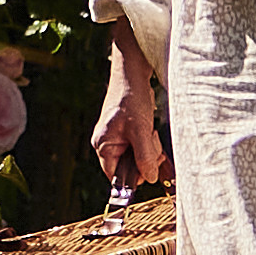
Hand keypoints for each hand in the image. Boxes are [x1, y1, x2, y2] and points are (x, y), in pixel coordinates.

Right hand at [94, 48, 165, 198]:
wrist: (133, 75)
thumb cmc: (131, 99)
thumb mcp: (141, 131)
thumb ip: (144, 157)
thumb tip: (150, 179)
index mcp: (103, 145)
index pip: (115, 176)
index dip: (134, 176)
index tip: (149, 168)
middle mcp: (108, 144)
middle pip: (130, 167)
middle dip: (146, 158)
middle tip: (151, 142)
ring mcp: (119, 139)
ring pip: (139, 157)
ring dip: (150, 149)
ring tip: (150, 132)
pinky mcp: (129, 133)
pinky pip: (142, 147)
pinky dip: (150, 142)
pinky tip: (151, 130)